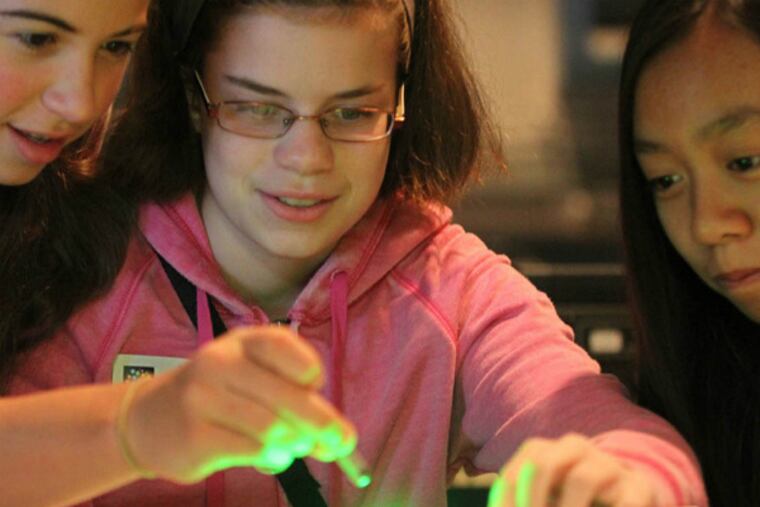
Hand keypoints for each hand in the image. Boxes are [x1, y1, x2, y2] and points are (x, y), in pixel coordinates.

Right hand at [120, 325, 354, 482]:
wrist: (149, 420)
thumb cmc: (218, 396)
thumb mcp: (250, 377)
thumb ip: (292, 397)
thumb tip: (337, 437)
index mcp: (242, 342)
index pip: (285, 348)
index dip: (309, 371)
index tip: (314, 387)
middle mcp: (220, 362)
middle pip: (288, 394)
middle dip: (323, 423)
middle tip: (342, 443)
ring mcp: (203, 398)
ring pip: (273, 428)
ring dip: (295, 444)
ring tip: (293, 448)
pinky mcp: (194, 436)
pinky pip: (252, 450)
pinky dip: (274, 458)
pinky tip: (272, 457)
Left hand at [487, 433, 655, 506]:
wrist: (628, 493)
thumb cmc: (570, 499)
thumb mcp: (544, 496)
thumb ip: (523, 501)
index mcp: (543, 452)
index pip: (513, 475)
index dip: (505, 502)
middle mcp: (573, 449)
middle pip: (542, 466)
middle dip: (531, 502)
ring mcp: (607, 465)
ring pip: (581, 480)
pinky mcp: (638, 488)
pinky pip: (624, 503)